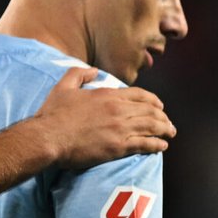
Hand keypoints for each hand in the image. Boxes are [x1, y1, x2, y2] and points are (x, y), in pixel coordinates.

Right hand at [32, 68, 175, 168]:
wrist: (48, 137)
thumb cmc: (53, 113)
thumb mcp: (64, 86)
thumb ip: (79, 73)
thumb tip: (94, 71)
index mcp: (108, 95)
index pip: (140, 95)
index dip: (153, 101)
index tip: (160, 106)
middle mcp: (119, 110)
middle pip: (151, 111)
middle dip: (163, 117)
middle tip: (168, 123)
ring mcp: (120, 128)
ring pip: (152, 126)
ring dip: (164, 130)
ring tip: (170, 134)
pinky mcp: (118, 146)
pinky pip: (145, 144)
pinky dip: (156, 145)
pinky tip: (162, 147)